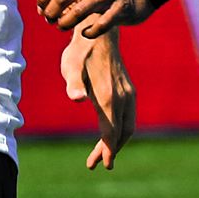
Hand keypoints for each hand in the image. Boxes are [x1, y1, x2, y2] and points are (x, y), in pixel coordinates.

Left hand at [37, 0, 151, 35]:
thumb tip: (42, 8)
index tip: (41, 10)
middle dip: (51, 13)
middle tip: (50, 21)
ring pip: (77, 12)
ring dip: (65, 23)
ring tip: (62, 27)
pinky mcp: (121, 8)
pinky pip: (99, 25)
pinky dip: (88, 32)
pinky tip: (86, 33)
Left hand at [61, 29, 135, 170]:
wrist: (98, 33)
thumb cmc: (80, 52)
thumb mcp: (70, 67)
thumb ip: (73, 85)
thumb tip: (77, 99)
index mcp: (108, 96)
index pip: (111, 131)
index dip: (107, 149)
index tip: (104, 165)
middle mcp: (122, 97)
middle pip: (120, 132)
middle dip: (109, 150)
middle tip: (94, 164)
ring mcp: (127, 94)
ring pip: (127, 126)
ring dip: (116, 142)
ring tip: (101, 154)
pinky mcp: (128, 90)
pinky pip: (128, 117)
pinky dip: (121, 130)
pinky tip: (110, 134)